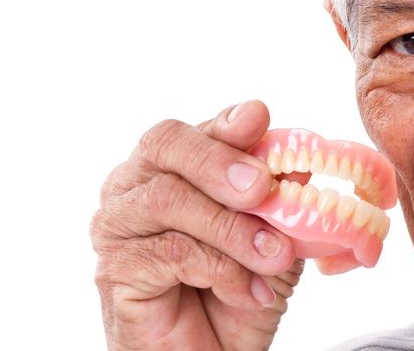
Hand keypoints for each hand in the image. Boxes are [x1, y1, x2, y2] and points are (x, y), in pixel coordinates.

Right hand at [91, 101, 301, 349]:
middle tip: (264, 188)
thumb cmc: (237, 293)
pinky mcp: (114, 270)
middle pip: (165, 145)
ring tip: (274, 257)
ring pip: (169, 199)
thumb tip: (298, 160)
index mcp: (171, 168)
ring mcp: (118, 227)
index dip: (225, 124)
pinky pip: (171, 252)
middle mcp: (134, 187)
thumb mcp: (273, 238)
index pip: (193, 130)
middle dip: (221, 161)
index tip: (259, 119)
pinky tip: (248, 291)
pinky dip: (221, 270)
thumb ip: (279, 199)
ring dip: (233, 229)